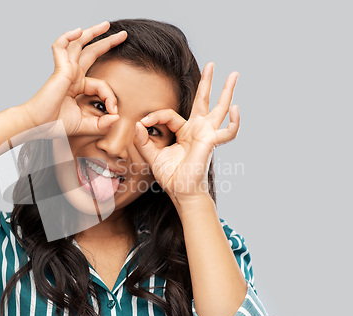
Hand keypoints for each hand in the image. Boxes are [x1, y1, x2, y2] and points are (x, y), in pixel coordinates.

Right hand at [23, 21, 126, 136]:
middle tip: (122, 35)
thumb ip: (101, 124)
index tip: (113, 111)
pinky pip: (60, 47)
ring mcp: (65, 70)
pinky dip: (68, 36)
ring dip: (92, 33)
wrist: (38, 126)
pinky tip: (78, 30)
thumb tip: (116, 117)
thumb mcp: (85, 125)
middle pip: (91, 52)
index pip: (101, 83)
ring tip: (106, 24)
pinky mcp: (59, 70)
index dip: (110, 96)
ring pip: (79, 44)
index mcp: (77, 86)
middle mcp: (72, 75)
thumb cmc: (55, 125)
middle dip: (107, 42)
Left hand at [134, 63, 239, 202]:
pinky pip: (228, 132)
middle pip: (203, 101)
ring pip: (219, 108)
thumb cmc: (171, 177)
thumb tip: (137, 124)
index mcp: (184, 132)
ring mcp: (206, 134)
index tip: (142, 124)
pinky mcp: (211, 142)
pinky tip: (236, 108)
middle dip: (207, 82)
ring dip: (227, 91)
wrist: (182, 193)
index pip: (169, 115)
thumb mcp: (152, 157)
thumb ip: (143, 141)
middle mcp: (197, 130)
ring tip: (234, 74)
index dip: (154, 117)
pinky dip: (234, 122)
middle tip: (212, 64)